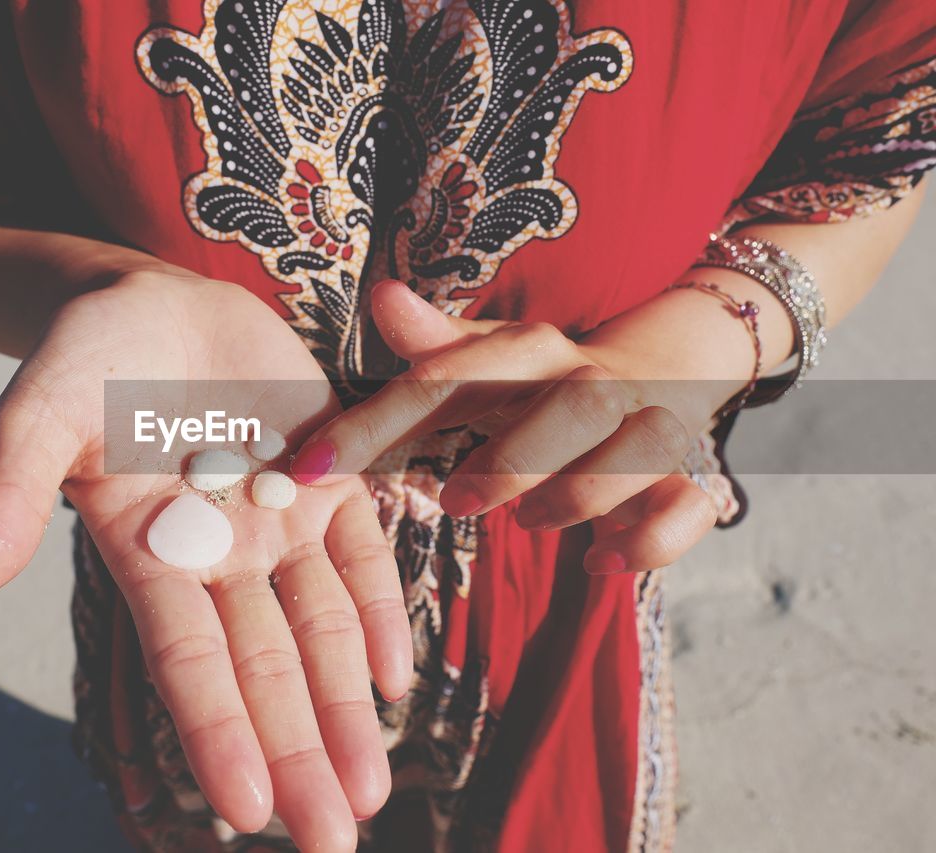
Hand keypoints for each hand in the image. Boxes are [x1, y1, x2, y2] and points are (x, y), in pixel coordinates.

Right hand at [0, 271, 410, 849]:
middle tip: (331, 841)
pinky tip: (398, 677)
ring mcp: (279, 519)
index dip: (219, 731)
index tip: (250, 810)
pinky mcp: (330, 476)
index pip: (188, 662)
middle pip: (265, 667)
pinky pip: (362, 553)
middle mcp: (218, 556)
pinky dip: (382, 611)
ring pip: (322, 628)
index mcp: (148, 555)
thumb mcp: (39, 415)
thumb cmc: (84, 356)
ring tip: (369, 792)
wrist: (150, 297)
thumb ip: (11, 497)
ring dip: (348, 706)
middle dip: (298, 751)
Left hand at [289, 280, 719, 574]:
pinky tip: (600, 564)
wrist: (658, 368)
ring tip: (533, 524)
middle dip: (515, 459)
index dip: (374, 424)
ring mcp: (648, 424)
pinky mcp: (684, 474)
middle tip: (456, 502)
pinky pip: (688, 505)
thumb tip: (380, 296)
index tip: (308, 471)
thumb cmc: (538, 381)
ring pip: (642, 450)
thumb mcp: (483, 361)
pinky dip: (650, 540)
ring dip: (584, 495)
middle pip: (573, 406)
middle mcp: (595, 381)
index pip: (446, 376)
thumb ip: (433, 347)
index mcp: (530, 352)